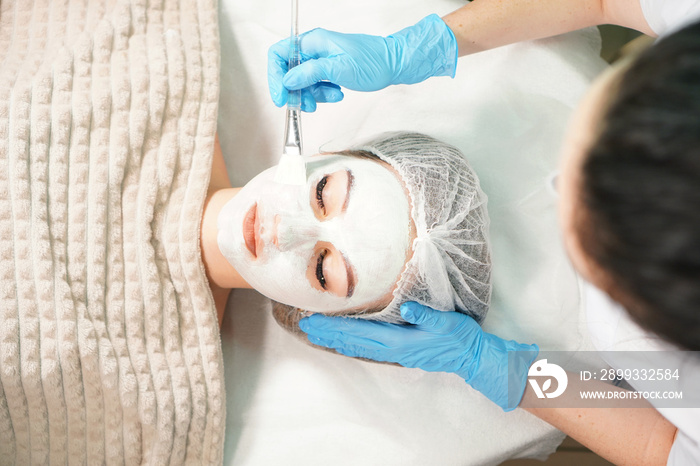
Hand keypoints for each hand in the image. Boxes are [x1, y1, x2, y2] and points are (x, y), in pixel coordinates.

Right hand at [268, 14, 457, 111]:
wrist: (395, 65)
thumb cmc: (372, 62)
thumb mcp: (340, 69)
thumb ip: (311, 73)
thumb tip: (288, 79)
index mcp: (313, 42)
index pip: (280, 54)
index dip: (275, 76)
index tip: (281, 97)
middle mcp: (314, 49)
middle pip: (289, 72)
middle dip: (296, 91)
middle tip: (306, 105)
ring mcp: (321, 60)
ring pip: (303, 82)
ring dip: (313, 95)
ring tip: (332, 98)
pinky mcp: (329, 71)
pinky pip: (316, 85)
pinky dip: (323, 94)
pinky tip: (338, 95)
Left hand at [299, 302, 538, 410]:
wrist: (473, 358)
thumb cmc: (460, 338)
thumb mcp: (447, 322)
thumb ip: (426, 315)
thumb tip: (408, 308)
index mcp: (399, 341)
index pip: (358, 333)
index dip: (334, 328)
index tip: (314, 322)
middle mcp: (393, 348)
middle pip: (352, 341)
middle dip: (328, 334)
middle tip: (305, 325)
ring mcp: (396, 352)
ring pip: (358, 346)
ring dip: (337, 339)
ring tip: (318, 333)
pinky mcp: (401, 351)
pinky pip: (369, 348)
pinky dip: (352, 343)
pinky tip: (346, 340)